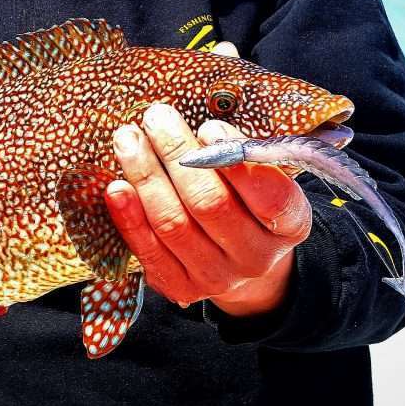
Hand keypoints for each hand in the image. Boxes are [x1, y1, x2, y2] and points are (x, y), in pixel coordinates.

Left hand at [105, 104, 311, 316]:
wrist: (237, 259)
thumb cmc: (248, 203)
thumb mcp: (264, 177)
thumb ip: (244, 154)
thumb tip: (201, 126)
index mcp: (289, 226)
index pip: (270, 197)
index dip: (237, 161)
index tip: (208, 127)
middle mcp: (256, 257)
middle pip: (210, 205)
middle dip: (178, 155)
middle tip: (156, 118)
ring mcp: (217, 277)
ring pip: (174, 224)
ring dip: (146, 177)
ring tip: (128, 140)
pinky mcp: (180, 287)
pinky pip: (148, 250)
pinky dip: (128, 216)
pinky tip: (115, 186)